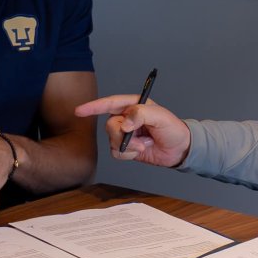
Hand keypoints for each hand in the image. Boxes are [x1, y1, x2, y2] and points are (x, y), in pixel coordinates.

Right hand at [75, 95, 190, 166]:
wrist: (179, 149)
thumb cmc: (173, 129)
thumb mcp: (160, 116)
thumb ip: (141, 114)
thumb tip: (125, 124)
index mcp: (133, 105)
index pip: (109, 103)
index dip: (93, 106)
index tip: (79, 111)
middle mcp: (126, 118)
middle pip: (110, 126)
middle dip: (124, 135)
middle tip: (139, 138)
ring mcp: (125, 134)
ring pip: (112, 141)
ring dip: (130, 146)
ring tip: (145, 144)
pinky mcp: (126, 148)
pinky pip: (116, 153)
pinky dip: (129, 154)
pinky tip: (142, 151)